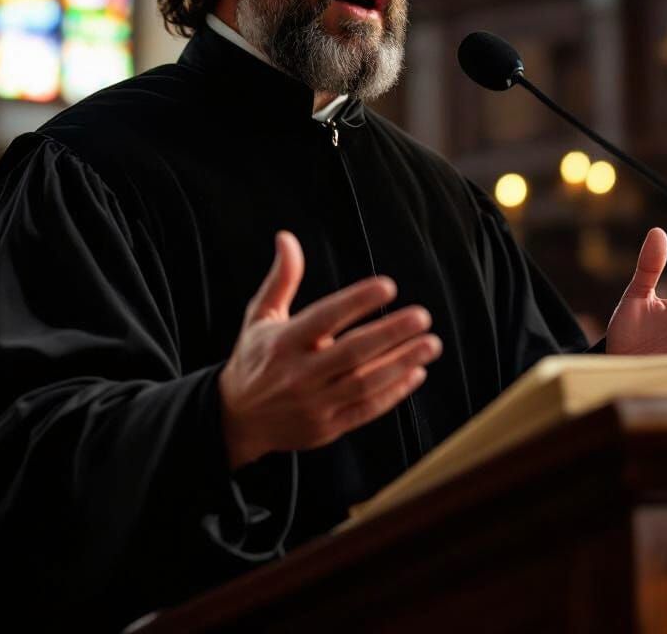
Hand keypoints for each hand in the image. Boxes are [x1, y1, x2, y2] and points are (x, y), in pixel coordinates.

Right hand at [218, 231, 441, 468]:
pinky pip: (367, 410)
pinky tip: (416, 373)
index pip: (325, 317)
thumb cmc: (254, 359)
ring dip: (402, 363)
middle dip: (391, 334)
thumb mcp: (260, 317)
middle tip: (423, 316)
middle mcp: (299, 374)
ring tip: (430, 344)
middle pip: (352, 352)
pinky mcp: (326, 428)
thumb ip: (281, 279)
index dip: (357, 301)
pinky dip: (394, 393)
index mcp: (283, 342)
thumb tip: (286, 237)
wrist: (236, 420)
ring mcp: (314, 405)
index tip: (388, 286)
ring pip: (365, 384)